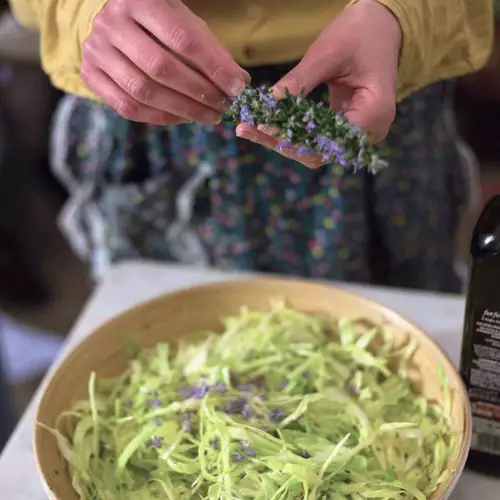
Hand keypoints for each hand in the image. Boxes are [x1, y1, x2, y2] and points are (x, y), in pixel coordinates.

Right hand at [82, 0, 249, 124]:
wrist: (117, 24)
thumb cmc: (160, 24)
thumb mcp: (187, 25)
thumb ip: (212, 52)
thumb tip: (239, 83)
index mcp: (141, 0)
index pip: (182, 39)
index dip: (213, 67)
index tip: (236, 88)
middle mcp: (112, 23)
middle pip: (161, 68)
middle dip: (198, 93)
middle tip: (222, 107)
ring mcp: (96, 50)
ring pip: (143, 92)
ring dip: (182, 110)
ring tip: (208, 115)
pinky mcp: (90, 74)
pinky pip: (128, 107)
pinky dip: (160, 117)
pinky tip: (182, 118)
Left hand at [236, 0, 401, 167]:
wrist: (381, 27)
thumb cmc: (360, 34)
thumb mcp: (327, 53)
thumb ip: (299, 81)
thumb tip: (268, 103)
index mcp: (375, 112)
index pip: (328, 142)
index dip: (293, 139)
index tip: (263, 127)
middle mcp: (371, 131)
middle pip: (319, 153)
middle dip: (281, 143)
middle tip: (246, 129)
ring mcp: (359, 133)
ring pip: (315, 151)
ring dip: (282, 141)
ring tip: (250, 128)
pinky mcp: (346, 129)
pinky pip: (316, 139)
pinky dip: (292, 133)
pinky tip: (266, 125)